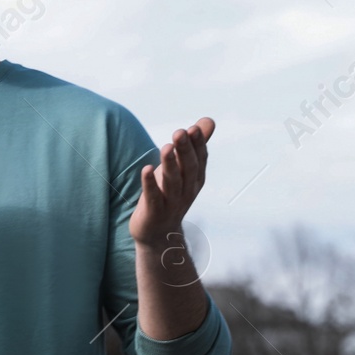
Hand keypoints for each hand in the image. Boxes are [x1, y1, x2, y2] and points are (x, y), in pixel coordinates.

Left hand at [129, 117, 213, 246]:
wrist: (158, 233)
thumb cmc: (169, 194)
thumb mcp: (182, 169)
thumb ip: (194, 145)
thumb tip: (209, 121)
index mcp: (195, 179)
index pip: (199, 159)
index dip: (197, 145)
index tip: (193, 128)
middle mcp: (187, 191)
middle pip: (188, 169)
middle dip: (184, 150)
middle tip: (180, 132)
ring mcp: (171, 203)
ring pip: (172, 182)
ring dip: (169, 164)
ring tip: (166, 147)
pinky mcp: (154, 212)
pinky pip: (153, 197)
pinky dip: (150, 184)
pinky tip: (146, 169)